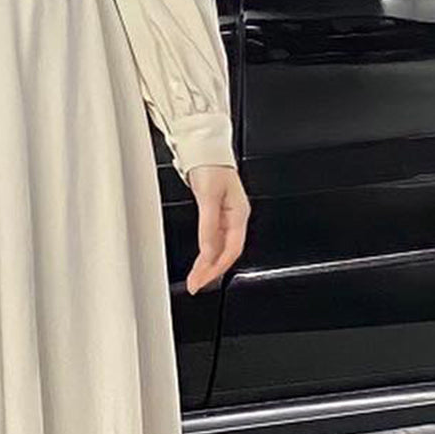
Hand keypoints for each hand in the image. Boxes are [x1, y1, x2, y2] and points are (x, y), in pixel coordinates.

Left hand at [184, 165, 249, 294]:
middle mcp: (235, 217)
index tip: (202, 280)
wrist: (204, 148)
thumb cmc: (211, 166)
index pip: (231, 250)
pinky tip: (200, 261)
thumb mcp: (209, 197)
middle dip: (211, 271)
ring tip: (195, 279)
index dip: (217, 268)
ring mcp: (225, 216)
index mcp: (239, 214)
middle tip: (195, 285)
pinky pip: (213, 239)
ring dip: (207, 264)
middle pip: (225, 252)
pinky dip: (205, 252)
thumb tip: (208, 251)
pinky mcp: (215, 213)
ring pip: (219, 247)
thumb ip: (209, 226)